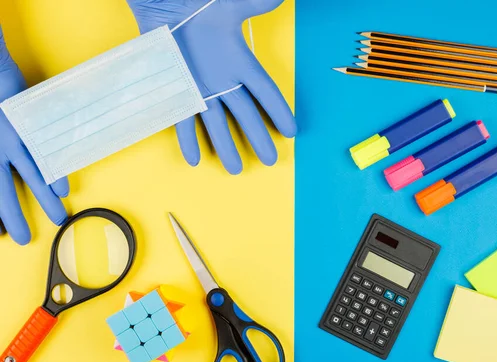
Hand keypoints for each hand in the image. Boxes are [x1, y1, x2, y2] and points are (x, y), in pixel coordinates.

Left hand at [0, 27, 68, 244]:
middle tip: (23, 238)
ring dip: (43, 200)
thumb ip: (1, 149)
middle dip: (14, 218)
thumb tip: (19, 167)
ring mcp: (9, 141)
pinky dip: (53, 172)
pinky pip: (41, 156)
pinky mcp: (25, 128)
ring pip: (29, 177)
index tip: (1, 231)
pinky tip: (62, 187)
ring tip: (58, 217)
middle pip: (2, 193)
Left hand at [127, 0, 296, 173]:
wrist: (164, 4)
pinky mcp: (176, 91)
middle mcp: (221, 80)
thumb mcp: (230, 6)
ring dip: (225, 146)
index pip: (265, 92)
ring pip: (216, 123)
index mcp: (238, 61)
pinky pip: (182, 119)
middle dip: (258, 138)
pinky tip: (193, 159)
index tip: (291, 132)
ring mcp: (199, 88)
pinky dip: (187, 139)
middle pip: (245, 115)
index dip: (279, 112)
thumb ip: (255, 4)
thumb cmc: (197, 4)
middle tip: (270, 160)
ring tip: (235, 169)